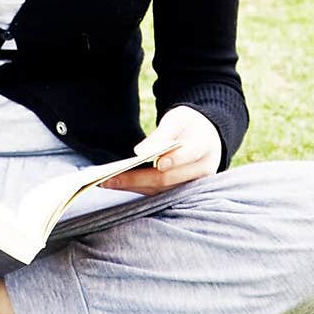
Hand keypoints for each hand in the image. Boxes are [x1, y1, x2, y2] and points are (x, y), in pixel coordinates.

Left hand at [99, 104, 221, 195]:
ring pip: (161, 191)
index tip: (153, 162)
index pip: (189, 154)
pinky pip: (160, 194)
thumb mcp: (177, 119)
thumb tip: (140, 152)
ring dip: (134, 187)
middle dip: (137, 179)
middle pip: (168, 179)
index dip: (173, 160)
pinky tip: (120, 185)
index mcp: (204, 145)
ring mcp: (193, 185)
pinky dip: (139, 189)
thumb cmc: (188, 124)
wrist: (206, 137)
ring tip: (107, 183)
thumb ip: (162, 134)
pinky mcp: (182, 192)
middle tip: (109, 178)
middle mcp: (202, 170)